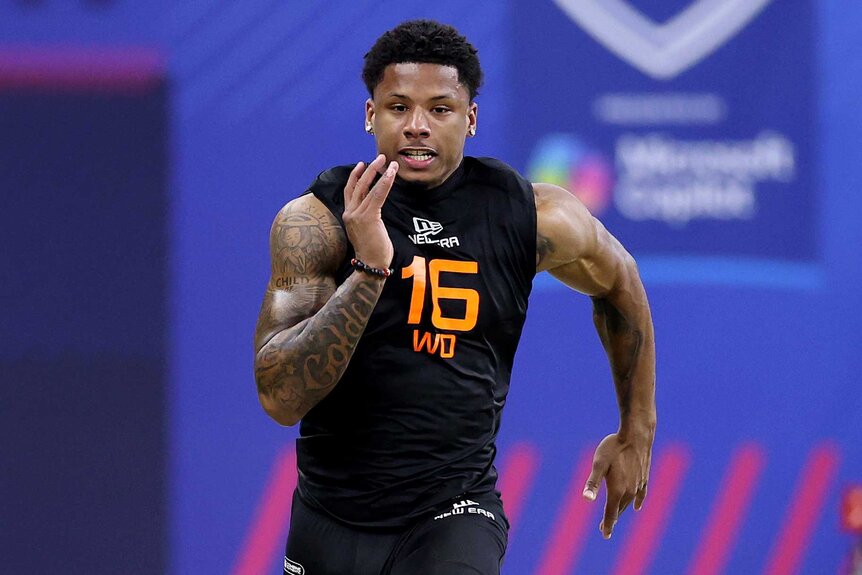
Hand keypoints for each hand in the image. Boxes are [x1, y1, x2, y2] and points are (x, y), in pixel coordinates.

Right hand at [342, 155, 398, 269]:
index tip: (362, 164)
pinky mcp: (368, 217)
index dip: (355, 176)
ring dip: (378, 172)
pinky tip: (392, 174)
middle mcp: (350, 213)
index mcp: (348, 216)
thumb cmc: (372, 251)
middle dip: (368, 169)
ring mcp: (357, 215)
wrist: (371, 265)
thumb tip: (376, 208)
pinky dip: (385, 182)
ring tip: (387, 162)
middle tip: (379, 158)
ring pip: (367, 188)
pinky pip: (377, 195)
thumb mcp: (366, 230)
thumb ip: (367, 217)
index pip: (350, 191)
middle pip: (357, 185)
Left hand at [582, 432, 652, 538]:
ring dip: (622, 510)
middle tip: (604, 528)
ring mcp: (639, 484)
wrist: (637, 434)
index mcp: (617, 490)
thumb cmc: (614, 447)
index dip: (607, 525)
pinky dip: (638, 501)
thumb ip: (593, 482)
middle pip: (619, 510)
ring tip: (615, 516)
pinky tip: (637, 506)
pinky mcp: (645, 477)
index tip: (604, 535)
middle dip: (612, 519)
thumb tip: (586, 499)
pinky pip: (641, 494)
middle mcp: (630, 491)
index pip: (611, 513)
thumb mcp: (598, 463)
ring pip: (629, 502)